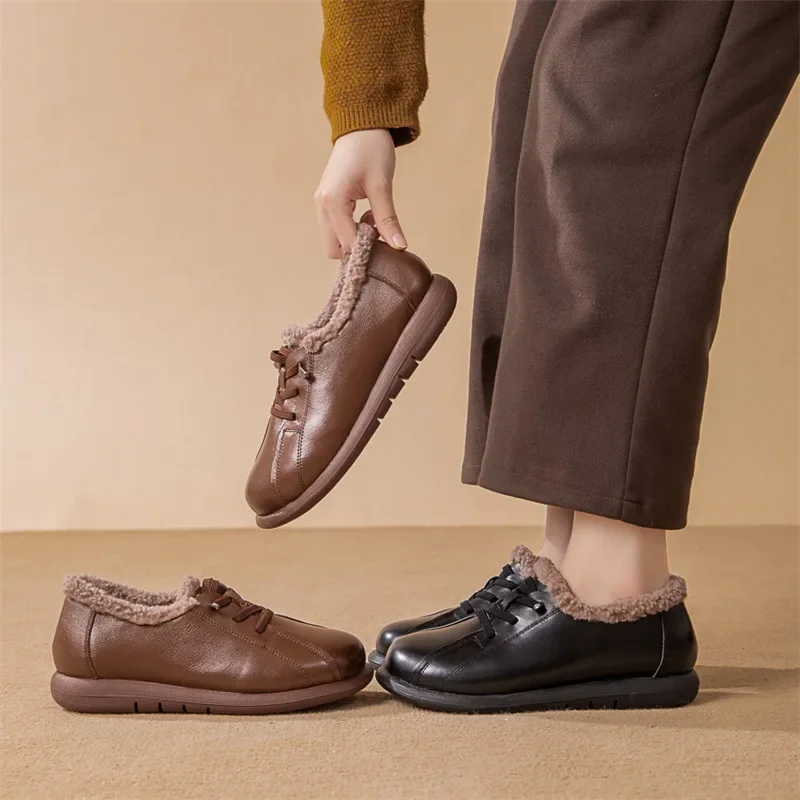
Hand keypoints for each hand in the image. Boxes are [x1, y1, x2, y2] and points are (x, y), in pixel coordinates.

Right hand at [314, 129, 406, 258]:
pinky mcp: (326, 202)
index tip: (386, 241)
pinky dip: (351, 229)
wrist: (361, 126)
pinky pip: (335, 228)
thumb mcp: (382, 186)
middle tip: (378, 230)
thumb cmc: (372, 150)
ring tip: (373, 219)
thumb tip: (399, 247)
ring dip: (355, 238)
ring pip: (334, 240)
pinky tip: (367, 214)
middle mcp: (321, 206)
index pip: (347, 244)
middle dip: (358, 248)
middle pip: (335, 249)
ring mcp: (321, 204)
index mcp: (332, 202)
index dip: (368, 250)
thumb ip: (388, 220)